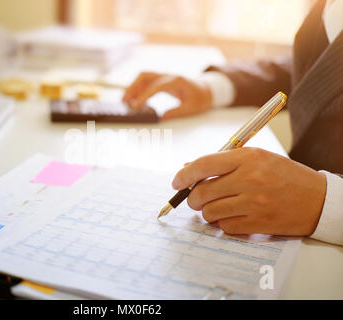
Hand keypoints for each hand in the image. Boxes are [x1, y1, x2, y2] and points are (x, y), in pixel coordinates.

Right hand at [122, 72, 212, 119]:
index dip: (144, 95)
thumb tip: (160, 118)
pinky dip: (138, 89)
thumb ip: (176, 112)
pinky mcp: (161, 80)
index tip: (136, 106)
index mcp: (176, 81)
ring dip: (132, 87)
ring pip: (143, 77)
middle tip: (124, 102)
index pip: (156, 86)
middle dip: (132, 87)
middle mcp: (168, 76)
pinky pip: (146, 82)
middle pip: (145, 76)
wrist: (206, 89)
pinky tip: (135, 101)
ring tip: (125, 101)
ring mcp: (164, 76)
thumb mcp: (191, 108)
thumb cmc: (200, 98)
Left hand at [172, 148, 326, 235]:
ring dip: (208, 212)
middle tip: (197, 199)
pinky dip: (224, 223)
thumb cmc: (284, 176)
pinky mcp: (258, 223)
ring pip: (210, 212)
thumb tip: (188, 168)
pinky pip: (225, 226)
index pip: (203, 165)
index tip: (175, 182)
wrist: (318, 199)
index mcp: (247, 158)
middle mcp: (249, 179)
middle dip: (193, 198)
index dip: (184, 175)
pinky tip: (234, 216)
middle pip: (202, 192)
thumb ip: (223, 162)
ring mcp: (253, 202)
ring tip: (219, 207)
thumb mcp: (257, 158)